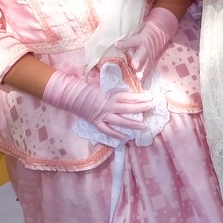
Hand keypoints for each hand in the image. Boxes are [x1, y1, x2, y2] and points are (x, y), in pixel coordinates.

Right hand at [40, 68, 154, 137]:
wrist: (70, 94)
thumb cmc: (85, 87)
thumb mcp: (101, 84)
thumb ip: (112, 87)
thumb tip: (125, 87)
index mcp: (109, 95)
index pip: (128, 96)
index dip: (140, 97)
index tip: (150, 96)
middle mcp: (108, 106)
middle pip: (128, 108)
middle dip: (142, 108)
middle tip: (152, 107)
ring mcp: (102, 116)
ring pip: (121, 121)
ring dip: (133, 124)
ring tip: (144, 126)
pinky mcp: (96, 122)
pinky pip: (107, 130)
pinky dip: (116, 134)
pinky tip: (125, 138)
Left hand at [110, 5, 179, 81]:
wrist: (157, 35)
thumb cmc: (142, 35)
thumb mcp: (135, 33)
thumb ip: (125, 39)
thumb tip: (113, 44)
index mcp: (140, 40)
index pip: (131, 41)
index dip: (124, 43)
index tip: (117, 45)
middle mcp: (145, 49)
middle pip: (142, 55)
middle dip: (138, 61)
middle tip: (134, 66)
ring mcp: (149, 57)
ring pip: (146, 64)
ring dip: (142, 71)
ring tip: (138, 78)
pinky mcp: (151, 63)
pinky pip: (148, 70)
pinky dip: (145, 77)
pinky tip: (141, 84)